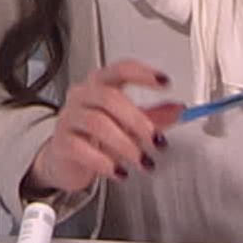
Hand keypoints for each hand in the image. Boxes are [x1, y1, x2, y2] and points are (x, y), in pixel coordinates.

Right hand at [26, 60, 182, 194]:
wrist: (66, 160)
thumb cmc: (95, 136)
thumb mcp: (128, 124)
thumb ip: (154, 116)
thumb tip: (180, 110)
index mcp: (100, 84)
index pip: (120, 69)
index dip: (142, 73)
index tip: (164, 82)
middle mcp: (82, 96)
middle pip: (109, 97)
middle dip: (137, 120)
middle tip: (156, 140)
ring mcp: (69, 118)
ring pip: (97, 123)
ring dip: (125, 144)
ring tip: (142, 161)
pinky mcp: (61, 143)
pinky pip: (81, 148)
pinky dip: (104, 162)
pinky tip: (119, 172)